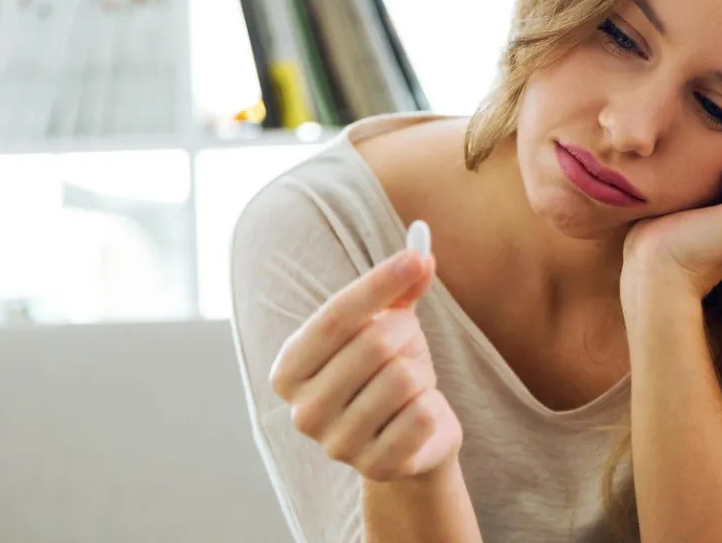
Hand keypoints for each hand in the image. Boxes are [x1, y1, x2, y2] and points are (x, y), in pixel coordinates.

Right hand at [269, 250, 461, 482]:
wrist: (410, 438)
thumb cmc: (389, 369)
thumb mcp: (389, 324)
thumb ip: (400, 289)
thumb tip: (421, 255)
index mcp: (289, 370)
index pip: (335, 316)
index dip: (378, 283)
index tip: (416, 258)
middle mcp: (302, 411)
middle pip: (373, 344)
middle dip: (405, 334)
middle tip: (406, 346)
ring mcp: (337, 445)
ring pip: (404, 379)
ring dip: (420, 374)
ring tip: (409, 387)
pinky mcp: (377, 467)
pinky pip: (423, 415)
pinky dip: (432, 407)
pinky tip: (417, 417)